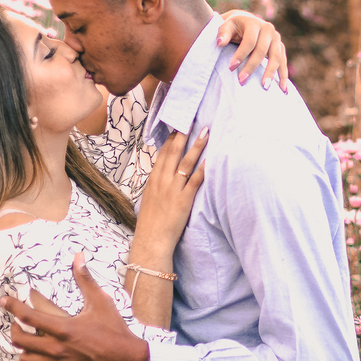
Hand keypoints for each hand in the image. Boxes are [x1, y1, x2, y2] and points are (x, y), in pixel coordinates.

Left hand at [0, 252, 148, 360]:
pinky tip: (43, 355)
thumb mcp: (101, 302)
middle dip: (15, 328)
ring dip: (24, 348)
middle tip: (18, 322)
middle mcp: (56, 349)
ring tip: (29, 340)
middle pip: (20, 340)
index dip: (13, 306)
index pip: (28, 316)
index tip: (4, 301)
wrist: (127, 360)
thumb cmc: (114, 330)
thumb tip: (78, 257)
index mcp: (63, 329)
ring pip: (26, 358)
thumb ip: (86, 280)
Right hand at [136, 128, 207, 248]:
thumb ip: (157, 184)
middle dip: (183, 135)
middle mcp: (163, 181)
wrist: (151, 241)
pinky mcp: (184, 199)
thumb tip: (163, 174)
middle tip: (191, 119)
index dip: (171, 138)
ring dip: (197, 146)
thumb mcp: (149, 198)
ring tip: (205, 132)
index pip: (163, 153)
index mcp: (153, 179)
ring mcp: (173, 189)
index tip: (178, 125)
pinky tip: (211, 159)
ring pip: (186, 162)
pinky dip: (203, 169)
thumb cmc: (151, 222)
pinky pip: (195, 181)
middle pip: (174, 152)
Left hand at [217, 10, 288, 92]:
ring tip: (264, 87)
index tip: (231, 68)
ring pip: (276, 57)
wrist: (247, 22)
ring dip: (270, 73)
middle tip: (242, 81)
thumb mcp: (226, 26)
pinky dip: (283, 76)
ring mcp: (277, 39)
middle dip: (251, 67)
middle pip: (262, 51)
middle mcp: (268, 29)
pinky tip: (283, 89)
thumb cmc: (234, 27)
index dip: (240, 54)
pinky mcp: (281, 47)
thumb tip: (220, 43)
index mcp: (254, 23)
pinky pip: (283, 63)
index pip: (249, 41)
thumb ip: (223, 33)